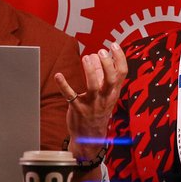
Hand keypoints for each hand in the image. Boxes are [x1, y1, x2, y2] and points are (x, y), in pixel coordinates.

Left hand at [56, 40, 126, 155]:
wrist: (90, 136)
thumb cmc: (98, 109)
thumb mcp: (106, 93)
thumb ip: (102, 74)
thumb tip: (97, 55)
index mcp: (113, 92)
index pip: (122, 73)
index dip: (120, 58)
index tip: (114, 45)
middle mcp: (105, 97)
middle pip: (111, 79)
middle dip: (107, 64)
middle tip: (101, 51)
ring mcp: (92, 104)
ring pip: (93, 86)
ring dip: (90, 71)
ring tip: (85, 58)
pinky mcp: (77, 108)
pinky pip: (70, 96)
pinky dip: (64, 85)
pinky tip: (58, 75)